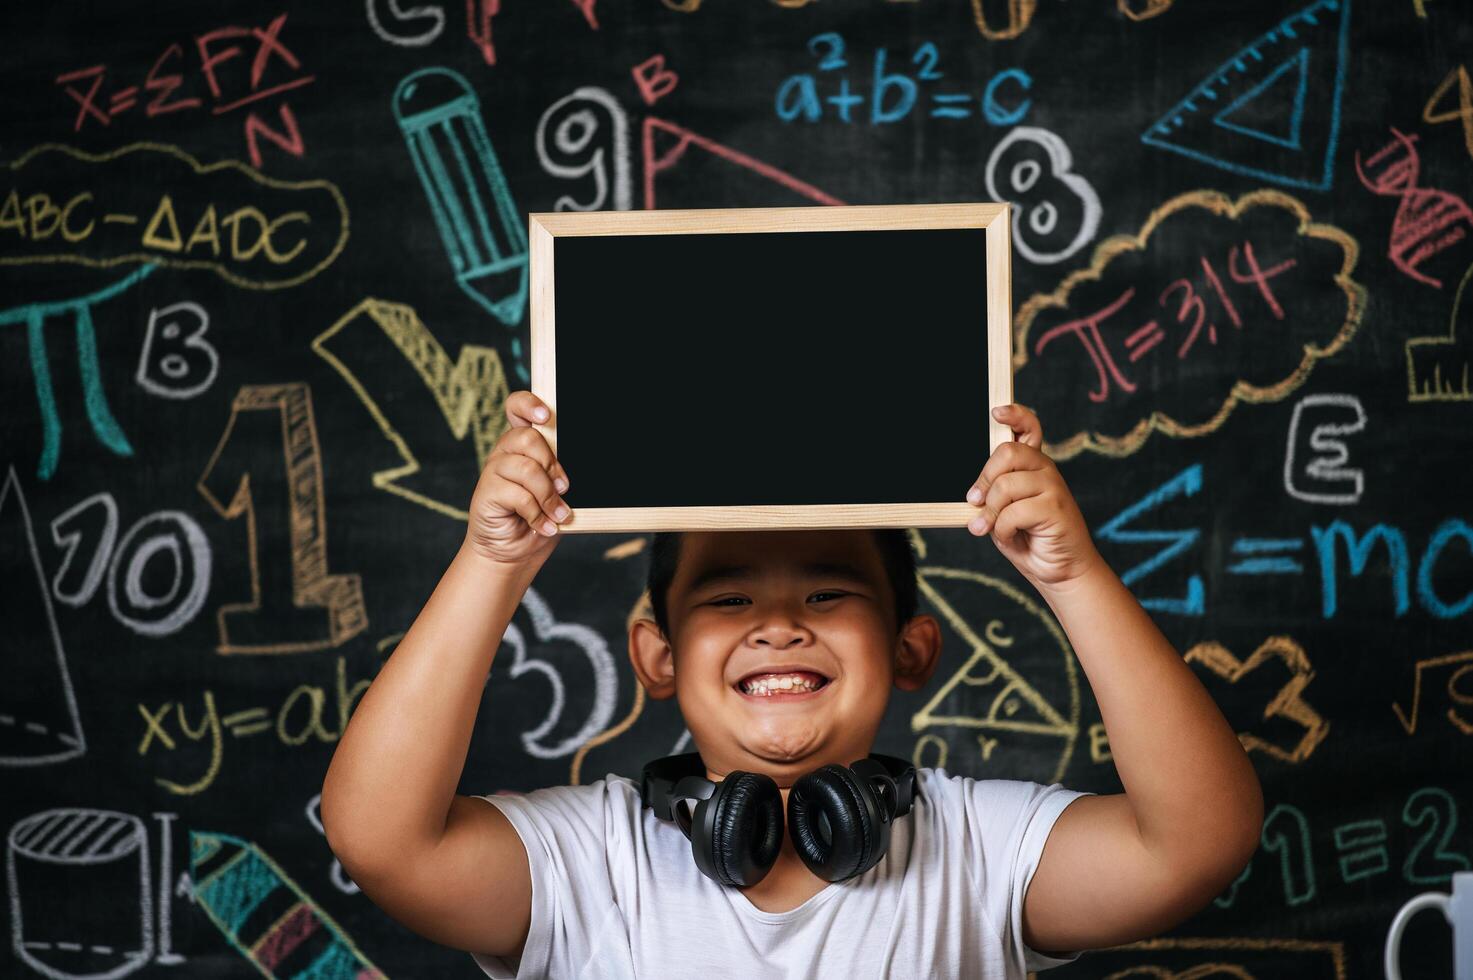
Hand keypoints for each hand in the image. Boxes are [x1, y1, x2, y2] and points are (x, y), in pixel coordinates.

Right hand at [463, 391, 571, 567]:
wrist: (514, 552)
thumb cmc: (539, 518)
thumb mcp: (557, 492)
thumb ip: (560, 473)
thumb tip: (574, 469)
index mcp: (523, 445)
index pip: (517, 408)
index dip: (529, 405)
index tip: (545, 417)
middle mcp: (505, 452)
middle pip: (528, 438)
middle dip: (552, 465)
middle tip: (564, 488)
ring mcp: (493, 471)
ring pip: (527, 468)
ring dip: (548, 496)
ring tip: (558, 515)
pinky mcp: (485, 493)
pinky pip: (518, 495)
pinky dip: (537, 515)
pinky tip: (544, 527)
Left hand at [966, 404, 1100, 589]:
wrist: (1060, 570)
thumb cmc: (1028, 538)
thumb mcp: (1003, 512)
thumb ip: (993, 494)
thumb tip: (973, 494)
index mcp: (1033, 465)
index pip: (1029, 428)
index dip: (1015, 416)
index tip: (996, 413)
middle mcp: (1045, 469)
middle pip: (1007, 452)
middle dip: (984, 480)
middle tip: (974, 502)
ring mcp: (1054, 486)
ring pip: (1005, 486)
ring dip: (990, 514)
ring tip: (992, 529)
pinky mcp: (1056, 507)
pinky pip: (1013, 512)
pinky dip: (1002, 530)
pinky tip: (1012, 538)